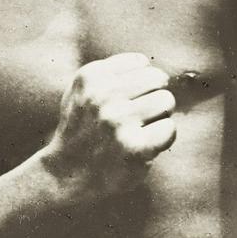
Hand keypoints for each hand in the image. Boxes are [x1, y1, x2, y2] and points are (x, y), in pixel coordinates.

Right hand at [46, 53, 176, 193]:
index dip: (139, 82)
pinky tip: (144, 146)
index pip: (141, 62)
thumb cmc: (82, 130)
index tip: (125, 99)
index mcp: (90, 76)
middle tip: (136, 117)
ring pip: (166, 101)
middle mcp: (102, 96)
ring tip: (139, 130)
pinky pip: (169, 128)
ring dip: (158, 117)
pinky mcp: (134, 147)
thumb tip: (147, 64)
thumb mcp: (81, 90)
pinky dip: (163, 139)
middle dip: (153, 96)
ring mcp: (118, 121)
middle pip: (158, 78)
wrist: (67, 174)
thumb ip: (109, 72)